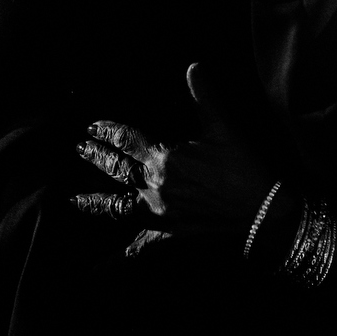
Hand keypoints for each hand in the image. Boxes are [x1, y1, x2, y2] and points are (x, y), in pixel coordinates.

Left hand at [73, 64, 275, 241]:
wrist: (261, 211)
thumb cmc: (243, 167)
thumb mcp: (223, 128)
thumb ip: (204, 96)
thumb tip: (193, 66)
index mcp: (165, 158)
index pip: (127, 140)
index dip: (108, 132)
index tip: (93, 128)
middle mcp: (155, 187)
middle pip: (117, 170)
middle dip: (97, 158)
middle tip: (79, 149)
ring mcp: (160, 213)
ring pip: (119, 207)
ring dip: (96, 203)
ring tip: (75, 201)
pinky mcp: (170, 234)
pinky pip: (141, 246)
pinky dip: (121, 257)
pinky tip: (100, 269)